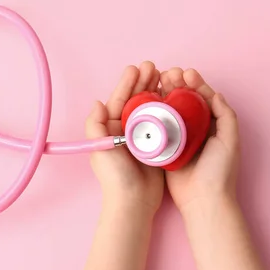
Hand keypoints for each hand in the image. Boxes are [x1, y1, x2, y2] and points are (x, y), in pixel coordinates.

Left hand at [85, 61, 164, 217]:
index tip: (137, 68)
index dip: (127, 83)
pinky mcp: (157, 144)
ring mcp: (141, 136)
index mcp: (110, 129)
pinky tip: (174, 96)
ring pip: (149, 107)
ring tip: (165, 76)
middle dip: (143, 82)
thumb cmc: (116, 177)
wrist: (134, 202)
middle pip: (135, 100)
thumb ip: (95, 125)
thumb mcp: (100, 149)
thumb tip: (97, 102)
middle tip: (154, 67)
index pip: (119, 100)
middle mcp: (125, 130)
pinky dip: (167, 107)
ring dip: (156, 91)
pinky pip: (162, 120)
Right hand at [160, 68, 239, 212]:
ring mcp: (178, 138)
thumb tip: (215, 93)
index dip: (195, 83)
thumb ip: (225, 115)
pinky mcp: (164, 148)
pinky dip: (152, 113)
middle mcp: (194, 129)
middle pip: (184, 101)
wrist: (202, 200)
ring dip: (164, 94)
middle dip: (176, 84)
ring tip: (158, 82)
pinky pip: (157, 126)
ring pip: (169, 110)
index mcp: (211, 125)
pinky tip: (146, 101)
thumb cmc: (219, 171)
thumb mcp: (230, 140)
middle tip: (168, 74)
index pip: (202, 98)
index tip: (186, 73)